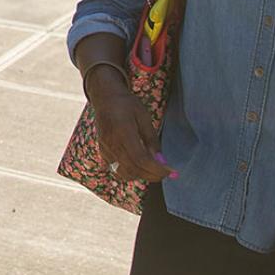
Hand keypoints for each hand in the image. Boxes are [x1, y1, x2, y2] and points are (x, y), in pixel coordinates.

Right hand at [86, 67, 172, 181]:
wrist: (105, 98)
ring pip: (124, 173)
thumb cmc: (126, 105)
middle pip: (133, 169)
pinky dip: (130, 172)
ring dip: (141, 176)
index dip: (157, 169)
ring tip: (154, 171)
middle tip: (166, 174)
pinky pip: (116, 168)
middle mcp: (111, 143)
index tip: (172, 172)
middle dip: (153, 175)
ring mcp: (105, 148)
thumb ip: (152, 140)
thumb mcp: (144, 117)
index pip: (141, 159)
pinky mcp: (102, 151)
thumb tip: (161, 161)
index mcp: (123, 132)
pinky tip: (140, 166)